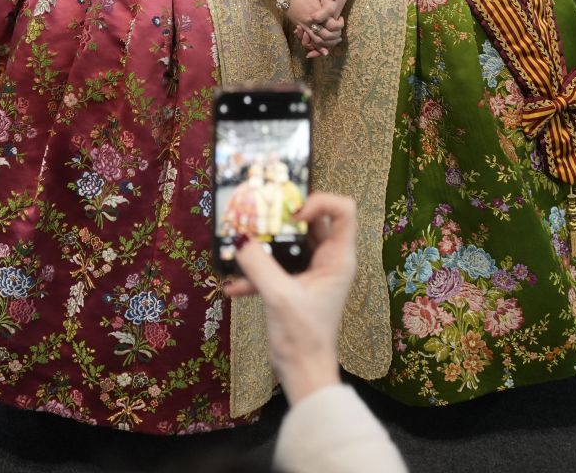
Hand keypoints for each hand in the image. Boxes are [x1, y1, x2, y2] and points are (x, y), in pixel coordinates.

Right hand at [221, 192, 358, 405]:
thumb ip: (259, 265)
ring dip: (266, 243)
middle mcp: (328, 260)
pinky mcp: (293, 286)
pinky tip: (233, 286)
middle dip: (282, 217)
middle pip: (311, 221)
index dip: (319, 201)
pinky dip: (256, 273)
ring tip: (240, 243)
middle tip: (258, 216)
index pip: (342, 210)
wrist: (302, 374)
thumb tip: (239, 240)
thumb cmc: (303, 337)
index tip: (291, 215)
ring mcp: (311, 273)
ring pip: (290, 244)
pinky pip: (275, 268)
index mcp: (338, 258)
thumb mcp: (280, 297)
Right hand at [288, 0, 343, 55]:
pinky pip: (309, 39)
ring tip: (334, 41)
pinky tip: (322, 49)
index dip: (339, 24)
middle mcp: (311, 21)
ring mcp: (305, 25)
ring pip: (317, 40)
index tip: (341, 19)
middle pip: (325, 35)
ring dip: (326, 44)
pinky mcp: (301, 27)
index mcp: (316, 12)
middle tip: (340, 35)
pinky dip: (316, 45)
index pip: (330, 23)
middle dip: (334, 37)